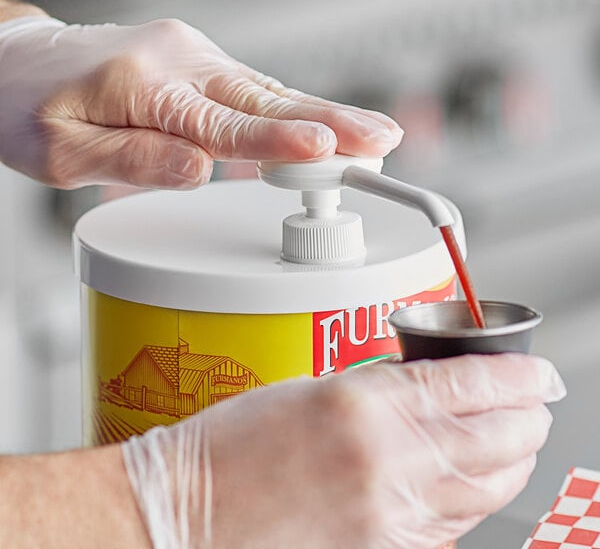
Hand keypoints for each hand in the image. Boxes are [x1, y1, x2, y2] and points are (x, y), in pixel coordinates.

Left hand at [0, 16, 401, 188]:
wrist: (16, 64)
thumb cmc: (28, 106)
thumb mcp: (60, 152)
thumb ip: (133, 161)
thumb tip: (200, 171)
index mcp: (144, 83)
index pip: (225, 123)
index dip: (278, 142)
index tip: (327, 150)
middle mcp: (180, 63)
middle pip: (267, 100)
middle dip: (330, 123)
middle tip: (381, 139)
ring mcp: (194, 62)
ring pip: (269, 95)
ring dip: (323, 118)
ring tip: (371, 137)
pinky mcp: (199, 71)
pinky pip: (254, 96)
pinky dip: (293, 116)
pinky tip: (324, 129)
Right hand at [122, 353, 565, 547]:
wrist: (193, 507)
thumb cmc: (235, 443)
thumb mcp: (311, 389)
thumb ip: (375, 391)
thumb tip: (423, 389)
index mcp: (363, 403)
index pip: (468, 382)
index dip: (515, 375)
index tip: (535, 373)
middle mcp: (385, 459)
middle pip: (492, 437)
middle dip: (528, 418)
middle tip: (537, 407)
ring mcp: (388, 514)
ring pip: (483, 488)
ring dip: (512, 461)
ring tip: (521, 444)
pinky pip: (450, 527)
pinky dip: (473, 502)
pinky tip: (477, 488)